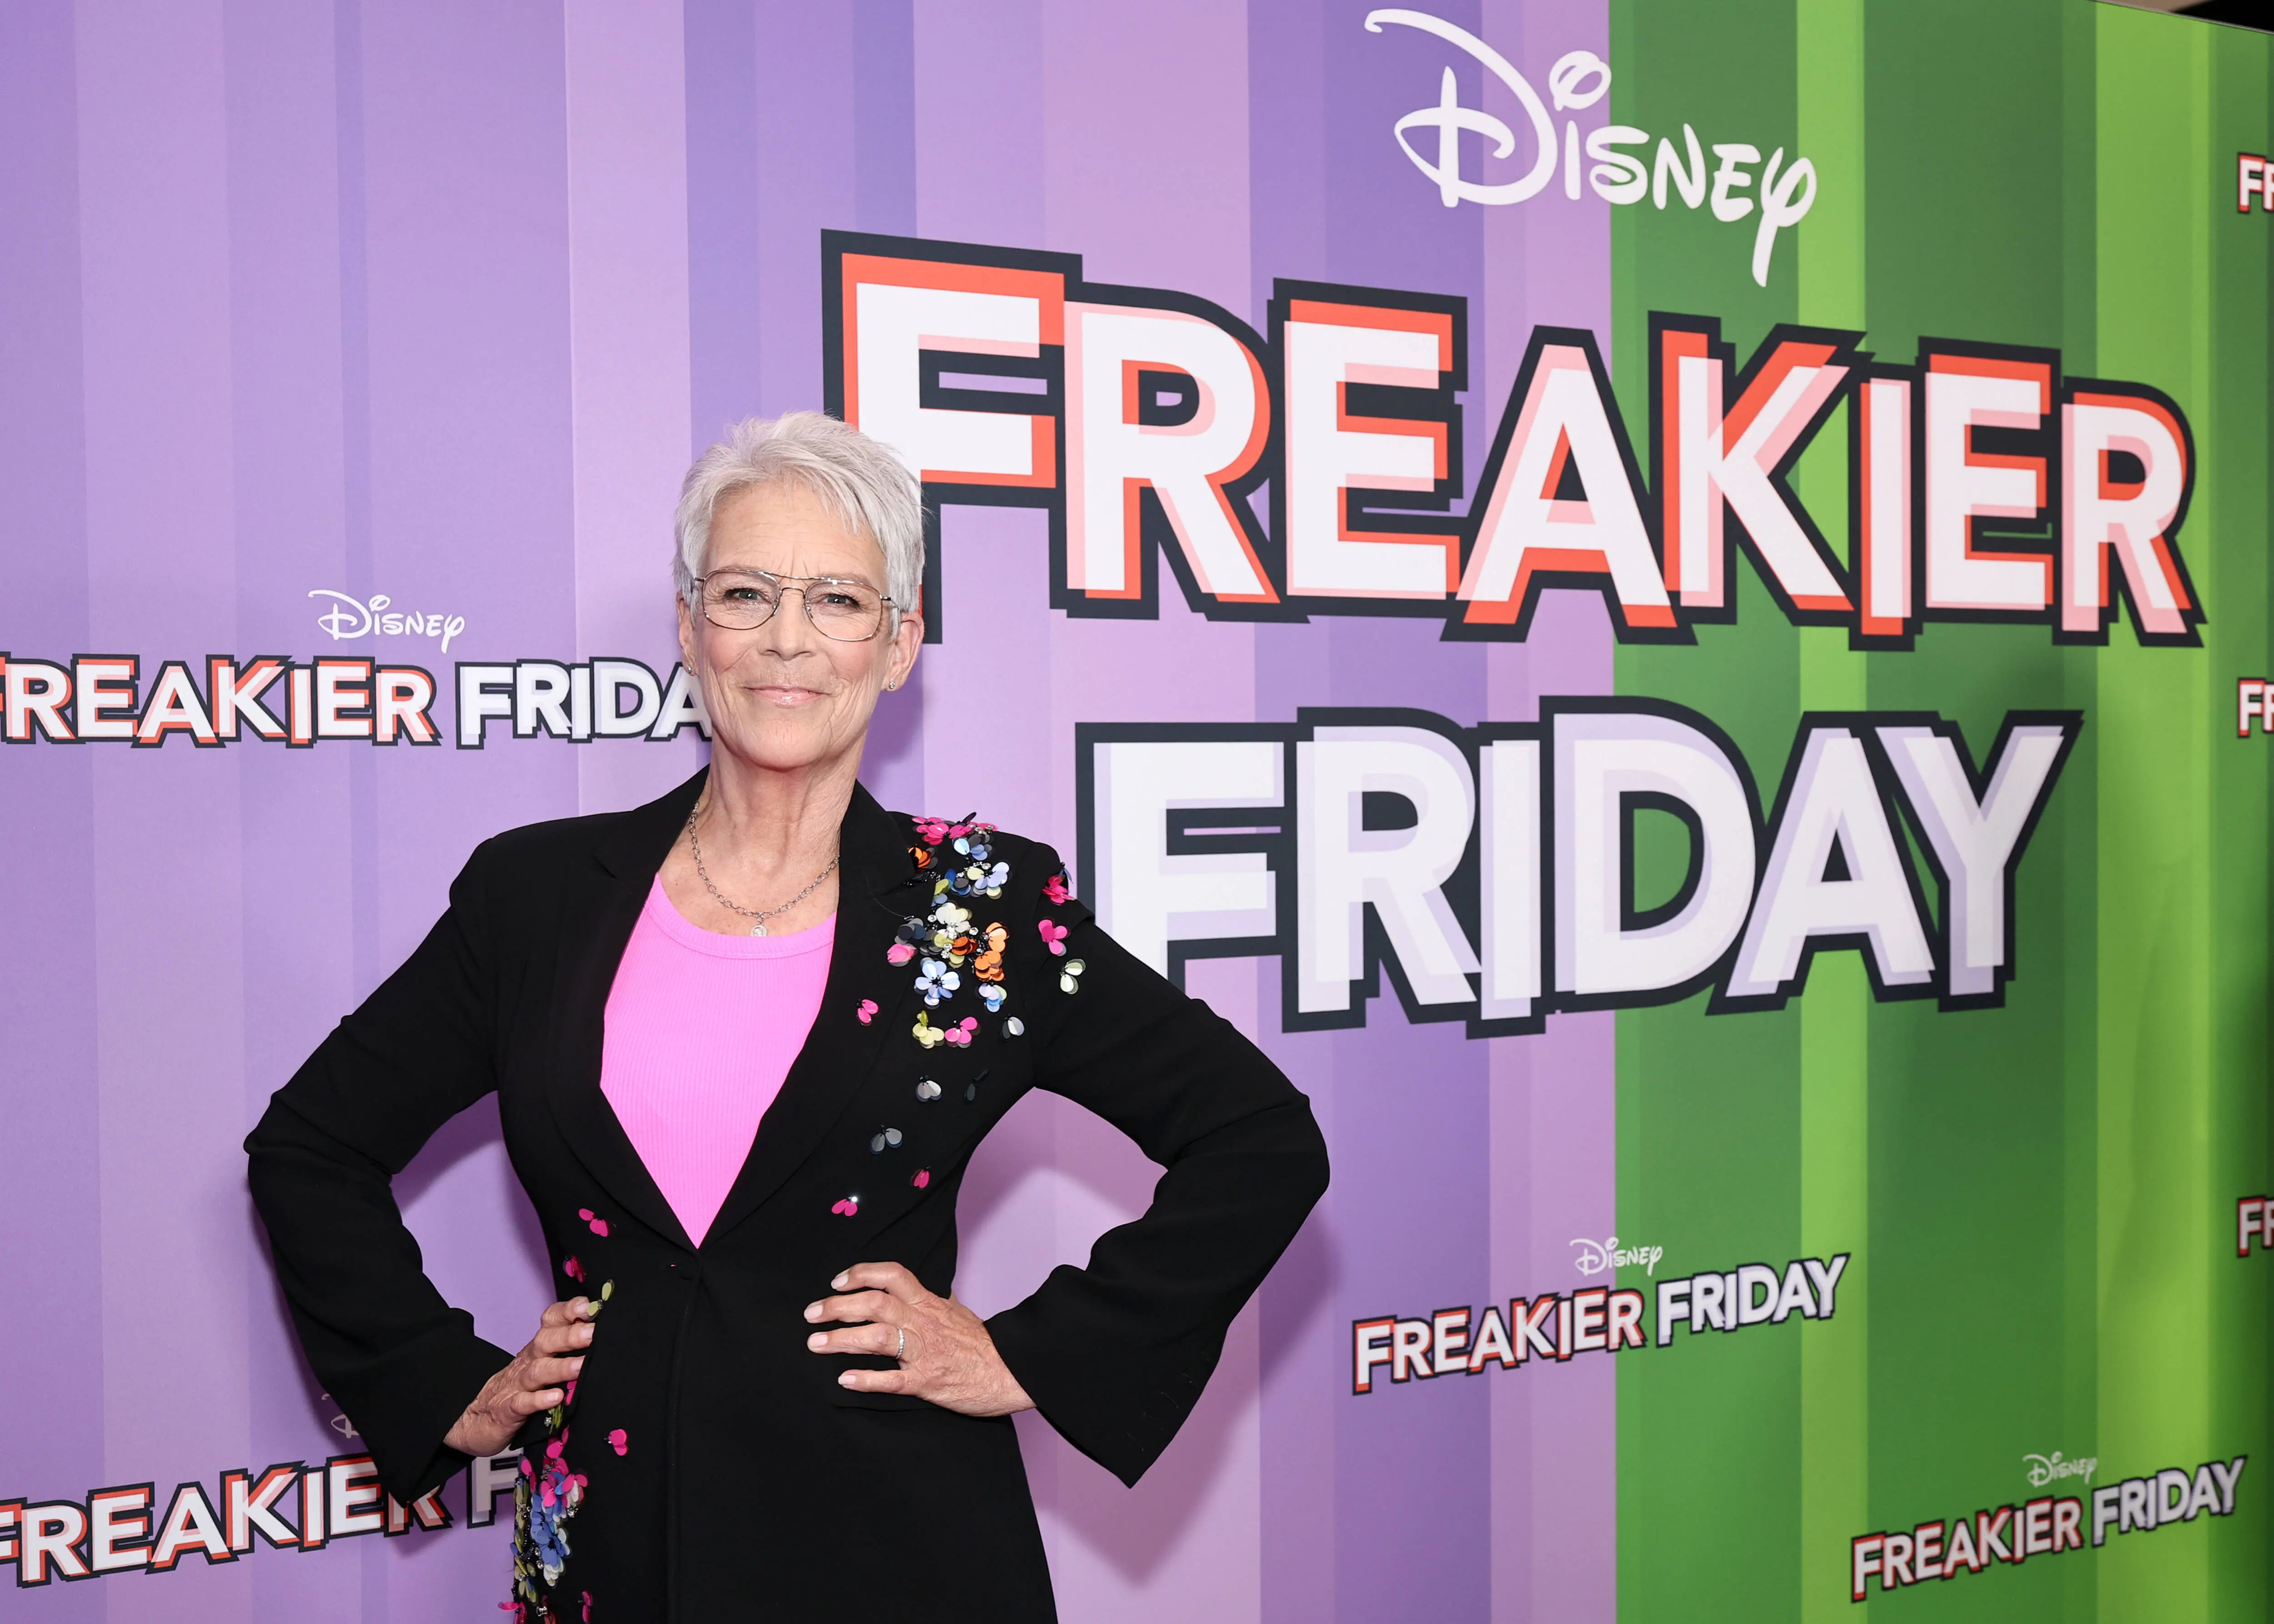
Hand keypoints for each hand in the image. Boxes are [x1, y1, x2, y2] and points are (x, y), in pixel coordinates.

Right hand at [442, 1297, 595, 1456]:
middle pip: (546, 1341)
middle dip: (570, 1335)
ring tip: (580, 1365)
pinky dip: (538, 1400)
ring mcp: (516, 1385)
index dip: (569, 1311)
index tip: (592, 1307)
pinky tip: (555, 1398)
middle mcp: (528, 1361)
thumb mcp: (543, 1366)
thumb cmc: (521, 1389)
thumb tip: (608, 1338)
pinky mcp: (507, 1410)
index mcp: (539, 1348)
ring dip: (560, 1367)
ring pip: (537, 1371)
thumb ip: (569, 1352)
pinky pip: (522, 1403)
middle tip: (592, 1333)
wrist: (477, 1419)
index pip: (551, 1321)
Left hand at [803, 1262, 1033, 1416]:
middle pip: (875, 1304)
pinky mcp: (927, 1383)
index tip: (837, 1281)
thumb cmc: (986, 1345)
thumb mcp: (961, 1313)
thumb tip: (936, 1290)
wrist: (1012, 1372)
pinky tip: (845, 1380)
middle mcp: (924, 1323)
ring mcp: (925, 1353)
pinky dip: (867, 1380)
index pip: (892, 1275)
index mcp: (930, 1303)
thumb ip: (942, 1302)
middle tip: (812, 1314)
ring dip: (842, 1339)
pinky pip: (893, 1380)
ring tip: (816, 1344)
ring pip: (878, 1338)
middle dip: (837, 1307)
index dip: (861, 1273)